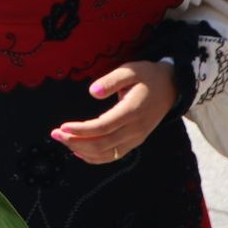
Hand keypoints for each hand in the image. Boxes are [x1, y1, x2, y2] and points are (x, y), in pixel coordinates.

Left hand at [51, 61, 176, 163]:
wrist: (171, 87)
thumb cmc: (147, 76)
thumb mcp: (130, 70)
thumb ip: (111, 80)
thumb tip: (92, 92)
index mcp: (132, 111)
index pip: (103, 127)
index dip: (81, 130)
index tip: (63, 126)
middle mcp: (135, 129)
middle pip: (102, 144)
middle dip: (76, 142)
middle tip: (55, 134)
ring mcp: (136, 138)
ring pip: (107, 154)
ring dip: (82, 150)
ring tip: (62, 140)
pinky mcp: (135, 141)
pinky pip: (114, 155)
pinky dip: (95, 158)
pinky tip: (79, 152)